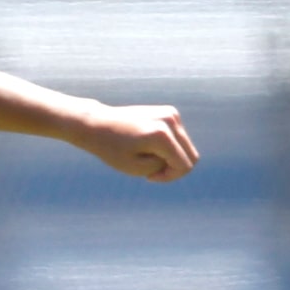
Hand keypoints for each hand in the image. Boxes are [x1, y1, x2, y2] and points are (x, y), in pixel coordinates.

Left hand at [73, 101, 199, 182]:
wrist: (98, 124)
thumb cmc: (113, 149)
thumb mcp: (136, 168)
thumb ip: (163, 167)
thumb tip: (180, 159)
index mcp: (162, 135)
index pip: (184, 165)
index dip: (169, 177)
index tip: (149, 177)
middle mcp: (170, 121)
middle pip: (191, 156)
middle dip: (174, 168)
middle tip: (150, 171)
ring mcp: (171, 114)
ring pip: (186, 148)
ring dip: (171, 158)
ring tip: (147, 158)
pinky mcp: (169, 112)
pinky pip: (179, 138)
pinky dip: (169, 148)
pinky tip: (149, 148)